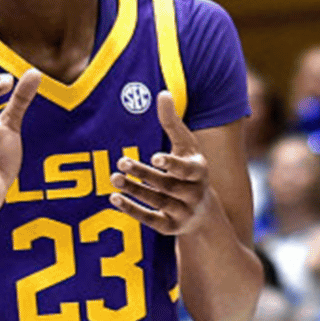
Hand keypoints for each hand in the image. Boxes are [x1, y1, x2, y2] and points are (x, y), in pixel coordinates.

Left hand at [111, 90, 214, 235]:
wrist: (204, 212)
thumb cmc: (189, 169)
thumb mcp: (185, 145)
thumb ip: (172, 122)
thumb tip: (162, 93)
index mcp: (200, 171)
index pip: (187, 170)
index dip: (172, 165)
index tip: (155, 157)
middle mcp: (195, 194)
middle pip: (168, 186)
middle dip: (145, 175)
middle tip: (122, 162)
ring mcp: (184, 212)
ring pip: (159, 203)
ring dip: (136, 191)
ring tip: (115, 178)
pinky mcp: (171, 227)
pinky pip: (151, 221)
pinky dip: (133, 210)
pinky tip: (115, 198)